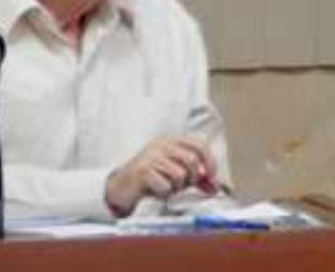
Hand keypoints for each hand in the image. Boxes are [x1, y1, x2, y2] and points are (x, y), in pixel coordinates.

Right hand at [104, 136, 219, 217]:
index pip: (200, 145)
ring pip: (180, 175)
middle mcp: (162, 145)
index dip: (210, 161)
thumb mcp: (175, 173)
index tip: (212, 177)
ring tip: (165, 188)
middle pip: (192, 161)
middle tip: (182, 187)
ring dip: (175, 188)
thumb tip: (215, 186)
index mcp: (172, 141)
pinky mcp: (142, 171)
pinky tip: (155, 191)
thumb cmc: (150, 180)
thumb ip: (195, 176)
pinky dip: (164, 194)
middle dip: (192, 179)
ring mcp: (151, 156)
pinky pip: (165, 186)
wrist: (119, 188)